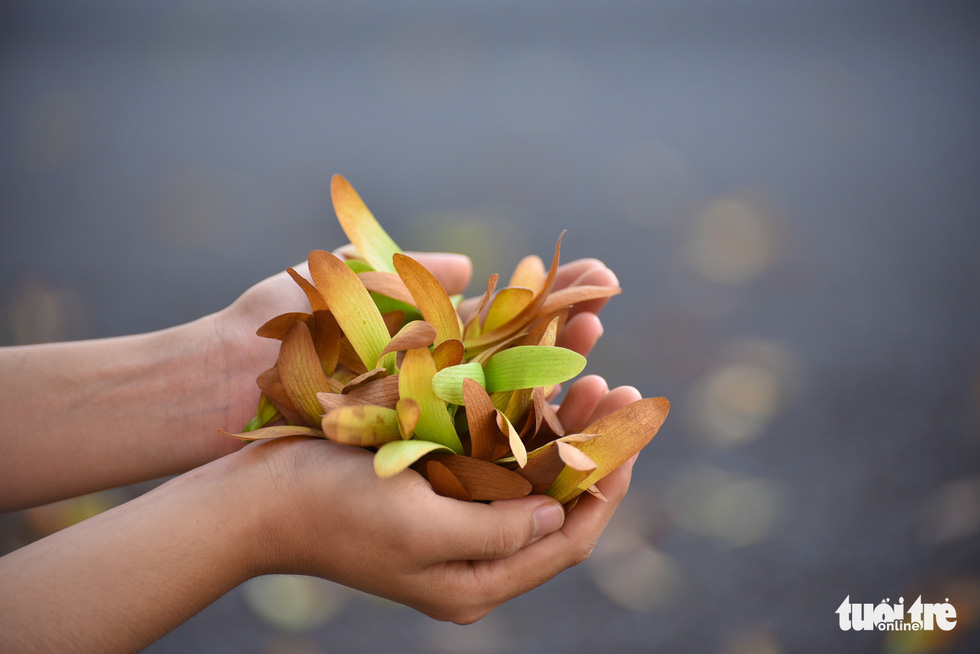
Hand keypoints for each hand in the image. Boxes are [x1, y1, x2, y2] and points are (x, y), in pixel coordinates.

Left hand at [197, 253, 616, 455]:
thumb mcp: (344, 283)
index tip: (600, 279)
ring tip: (598, 347)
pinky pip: (473, 433)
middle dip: (564, 328)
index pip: (502, 312)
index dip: (549, 297)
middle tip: (609, 305)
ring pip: (506, 393)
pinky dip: (518, 419)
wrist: (217, 386)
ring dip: (554, 370)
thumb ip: (410, 270)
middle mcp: (430, 374)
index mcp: (419, 331)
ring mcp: (421, 413)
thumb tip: (475, 265)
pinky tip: (558, 403)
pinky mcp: (407, 448)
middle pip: (516, 350)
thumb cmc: (272, 330)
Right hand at [237, 374, 639, 623]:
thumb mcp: (419, 529)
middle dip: (590, 449)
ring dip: (561, 429)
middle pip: (556, 506)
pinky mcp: (433, 494)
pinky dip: (520, 426)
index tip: (630, 432)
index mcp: (475, 582)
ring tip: (589, 378)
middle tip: (617, 390)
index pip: (568, 540)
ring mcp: (453, 527)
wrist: (256, 500)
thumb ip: (497, 533)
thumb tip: (560, 517)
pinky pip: (494, 462)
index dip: (606, 485)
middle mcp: (473, 561)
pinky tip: (539, 388)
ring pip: (529, 479)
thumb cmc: (331, 511)